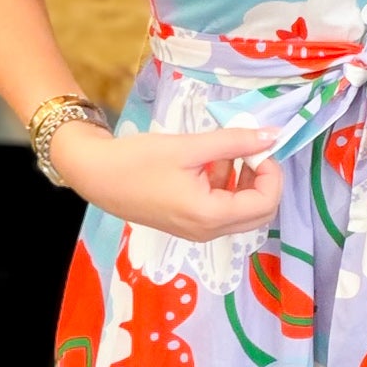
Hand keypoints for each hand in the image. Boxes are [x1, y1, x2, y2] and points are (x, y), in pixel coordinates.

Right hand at [49, 122, 283, 239]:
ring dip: (243, 180)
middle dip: (260, 178)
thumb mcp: (189, 147)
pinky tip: (208, 162)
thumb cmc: (138, 160)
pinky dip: (225, 186)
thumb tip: (272, 135)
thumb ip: (234, 141)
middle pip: (258, 212)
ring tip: (222, 151)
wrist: (95, 175)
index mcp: (209, 216)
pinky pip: (221, 209)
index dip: (271, 172)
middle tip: (247, 148)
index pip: (265, 203)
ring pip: (240, 210)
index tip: (257, 145)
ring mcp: (198, 231)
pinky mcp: (188, 224)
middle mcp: (208, 231)